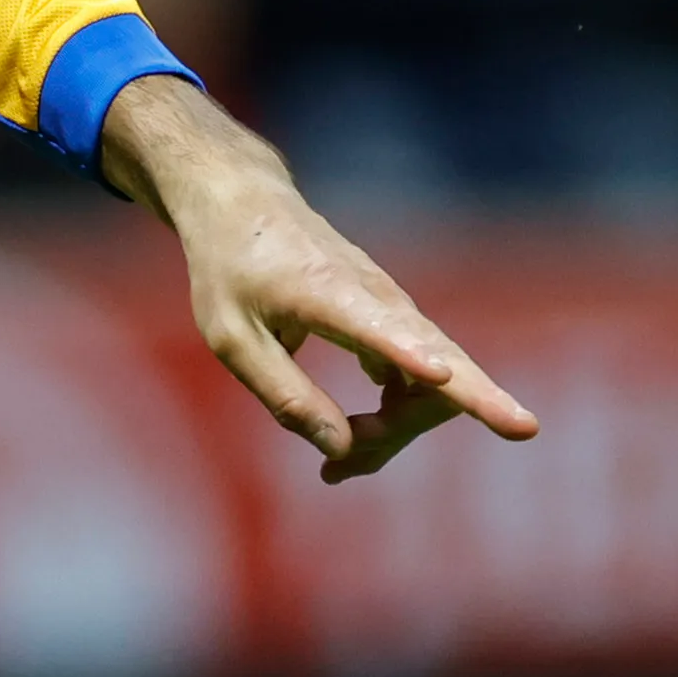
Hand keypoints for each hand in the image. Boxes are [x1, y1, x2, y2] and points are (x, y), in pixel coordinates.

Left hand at [100, 76, 536, 480]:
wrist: (245, 206)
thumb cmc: (230, 271)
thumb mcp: (230, 337)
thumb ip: (285, 394)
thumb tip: (341, 450)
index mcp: (330, 295)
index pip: (389, 331)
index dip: (421, 359)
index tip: (447, 378)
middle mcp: (380, 298)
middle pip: (436, 377)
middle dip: (399, 433)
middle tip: (338, 470)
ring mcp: (395, 308)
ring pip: (434, 385)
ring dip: (394, 430)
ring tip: (338, 463)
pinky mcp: (396, 321)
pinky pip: (421, 379)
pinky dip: (396, 416)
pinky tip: (356, 439)